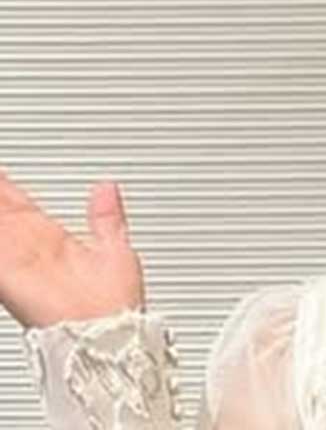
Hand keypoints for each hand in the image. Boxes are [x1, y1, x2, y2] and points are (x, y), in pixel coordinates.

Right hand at [0, 168, 144, 328]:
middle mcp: (34, 250)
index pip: (22, 209)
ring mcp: (19, 262)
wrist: (109, 335)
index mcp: (56, 242)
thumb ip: (106, 217)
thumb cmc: (115, 304)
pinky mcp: (9, 277)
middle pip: (2, 214)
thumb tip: (107, 188)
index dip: (6, 190)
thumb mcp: (114, 248)